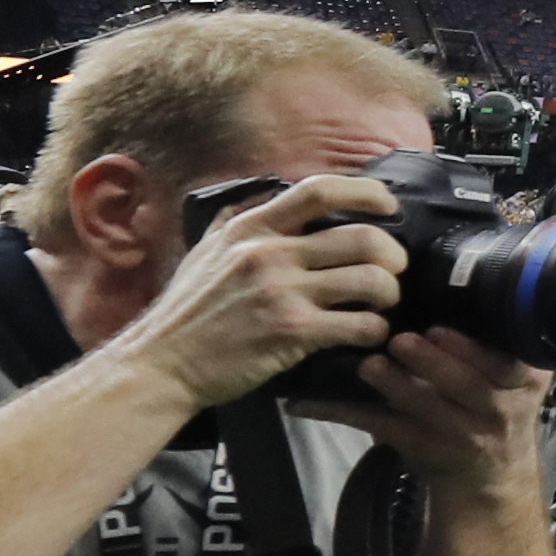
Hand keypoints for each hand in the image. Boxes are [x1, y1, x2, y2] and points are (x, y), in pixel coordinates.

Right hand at [100, 172, 410, 410]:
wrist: (160, 364)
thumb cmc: (187, 312)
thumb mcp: (205, 251)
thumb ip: (239, 221)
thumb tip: (268, 193)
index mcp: (251, 227)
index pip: (320, 190)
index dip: (367, 192)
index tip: (388, 206)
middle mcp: (268, 253)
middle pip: (363, 237)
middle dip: (393, 254)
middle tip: (395, 269)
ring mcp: (281, 293)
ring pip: (371, 281)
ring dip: (389, 293)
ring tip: (383, 304)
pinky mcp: (291, 333)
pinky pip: (359, 325)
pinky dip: (375, 330)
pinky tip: (368, 334)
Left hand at [301, 326, 553, 497]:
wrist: (490, 477)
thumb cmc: (492, 406)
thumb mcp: (512, 378)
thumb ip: (491, 343)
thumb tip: (444, 279)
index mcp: (521, 380)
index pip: (504, 363)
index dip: (471, 349)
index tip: (440, 329)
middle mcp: (498, 409)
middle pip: (466, 386)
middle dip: (432, 364)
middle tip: (400, 341)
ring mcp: (461, 436)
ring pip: (424, 409)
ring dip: (394, 386)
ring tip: (370, 365)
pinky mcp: (423, 451)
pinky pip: (381, 428)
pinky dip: (343, 411)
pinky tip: (309, 400)